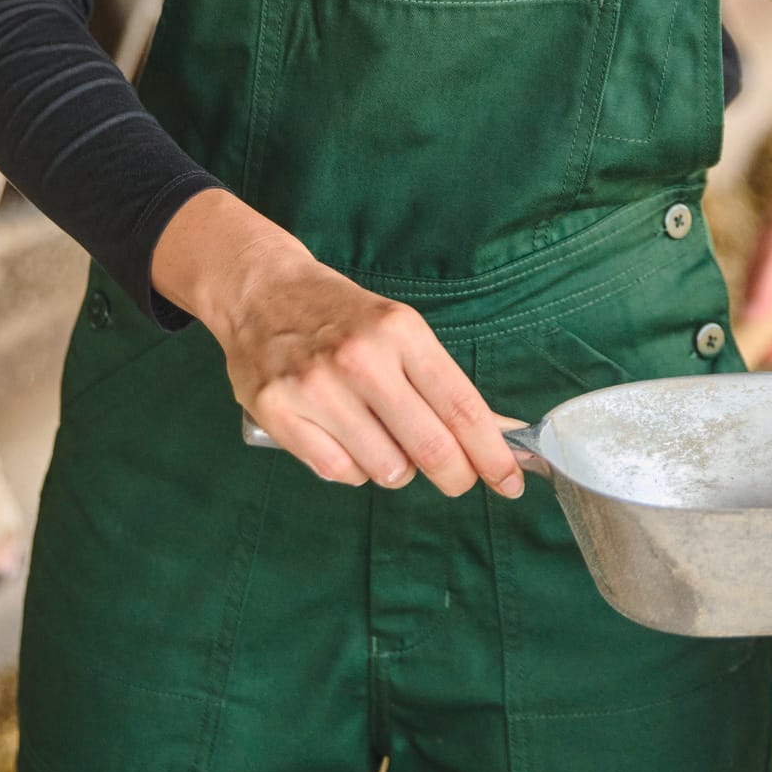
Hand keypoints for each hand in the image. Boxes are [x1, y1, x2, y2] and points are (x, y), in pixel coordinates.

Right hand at [172, 204, 524, 496]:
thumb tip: (497, 433)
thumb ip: (441, 383)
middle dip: (456, 476)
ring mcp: (316, 387)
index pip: (462, 408)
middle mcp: (361, 359)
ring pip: (385, 469)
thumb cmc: (341, 315)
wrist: (262, 290)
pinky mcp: (277, 412)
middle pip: (431, 448)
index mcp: (401, 332)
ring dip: (397, 470)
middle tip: (457, 480)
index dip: (492, 454)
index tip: (509, 481)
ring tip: (385, 442)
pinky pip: (337, 473)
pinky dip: (353, 471)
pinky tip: (348, 444)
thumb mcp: (400, 330)